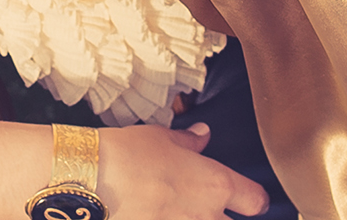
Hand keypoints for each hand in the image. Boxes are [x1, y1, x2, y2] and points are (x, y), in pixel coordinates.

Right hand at [100, 122, 268, 217]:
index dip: (256, 199)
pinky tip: (161, 214)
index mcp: (215, 184)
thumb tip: (203, 135)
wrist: (91, 181)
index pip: (256, 201)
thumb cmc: (128, 154)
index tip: (250, 198)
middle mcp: (206, 216)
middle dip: (227, 217)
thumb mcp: (162, 138)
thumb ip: (190, 142)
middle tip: (215, 208)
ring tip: (185, 211)